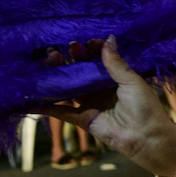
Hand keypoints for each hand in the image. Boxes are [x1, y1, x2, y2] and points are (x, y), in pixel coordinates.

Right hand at [37, 37, 175, 176]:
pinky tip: (30, 97)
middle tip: (62, 49)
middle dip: (70, 59)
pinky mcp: (80, 118)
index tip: (85, 42)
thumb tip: (108, 39)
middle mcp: (99, 89)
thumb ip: (116, 63)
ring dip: (56, 75)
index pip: (97, 60)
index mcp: (114, 78)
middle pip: (79, 71)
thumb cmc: (144, 107)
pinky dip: (44, 105)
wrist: (145, 137)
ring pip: (67, 87)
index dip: (90, 50)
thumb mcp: (131, 81)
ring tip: (47, 61)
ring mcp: (88, 103)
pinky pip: (59, 111)